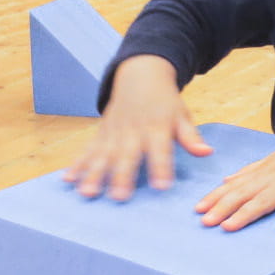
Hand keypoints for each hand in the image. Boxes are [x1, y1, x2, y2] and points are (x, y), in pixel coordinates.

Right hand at [64, 56, 211, 199]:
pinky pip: (87, 150)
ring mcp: (114, 133)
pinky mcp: (101, 134)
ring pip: (102, 155)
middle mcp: (133, 131)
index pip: (160, 150)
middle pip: (127, 155)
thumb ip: (191, 137)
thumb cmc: (166, 103)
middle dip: (121, 176)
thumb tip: (207, 152)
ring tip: (87, 193)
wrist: (140, 76)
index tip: (162, 187)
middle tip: (118, 197)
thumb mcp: (182, 116)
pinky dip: (77, 164)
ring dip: (93, 174)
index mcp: (157, 128)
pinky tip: (67, 179)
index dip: (161, 167)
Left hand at [196, 132, 274, 231]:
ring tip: (229, 226)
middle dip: (222, 208)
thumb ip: (248, 172)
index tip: (198, 209)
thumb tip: (225, 180)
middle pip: (243, 195)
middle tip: (206, 222)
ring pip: (264, 200)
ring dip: (246, 213)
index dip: (215, 198)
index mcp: (260, 174)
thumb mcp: (269, 161)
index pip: (233, 187)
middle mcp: (270, 179)